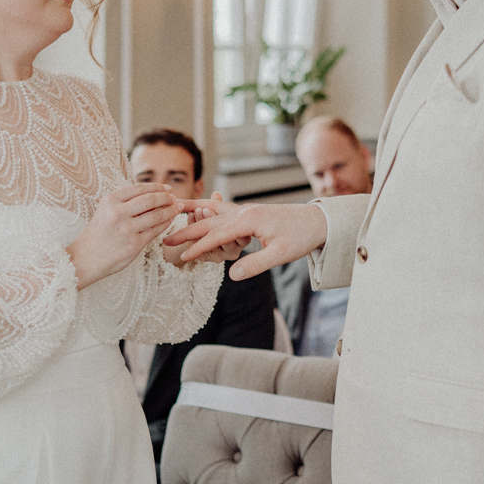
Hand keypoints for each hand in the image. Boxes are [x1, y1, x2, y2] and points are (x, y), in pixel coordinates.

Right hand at [68, 184, 179, 289]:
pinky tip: (169, 221)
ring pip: (156, 215)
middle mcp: (118, 212)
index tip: (167, 188)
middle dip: (166, 197)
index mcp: (110, 201)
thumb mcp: (105, 211)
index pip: (139, 189)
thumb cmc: (98, 234)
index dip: (157, 187)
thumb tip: (153, 195)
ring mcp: (126, 229)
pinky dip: (165, 224)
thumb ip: (125, 203)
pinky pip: (155, 231)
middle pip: (150, 200)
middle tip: (174, 198)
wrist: (85, 258)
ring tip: (177, 208)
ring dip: (170, 210)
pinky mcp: (134, 244)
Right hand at [165, 201, 327, 280]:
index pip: (216, 235)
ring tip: (172, 212)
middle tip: (166, 239)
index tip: (182, 256)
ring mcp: (245, 210)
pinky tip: (198, 207)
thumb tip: (231, 276)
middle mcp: (243, 212)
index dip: (198, 247)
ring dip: (192, 213)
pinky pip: (222, 209)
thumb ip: (255, 264)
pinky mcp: (248, 212)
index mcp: (248, 220)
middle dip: (186, 231)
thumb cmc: (301, 236)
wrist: (317, 221)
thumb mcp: (280, 254)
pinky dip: (206, 208)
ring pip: (213, 211)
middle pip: (209, 222)